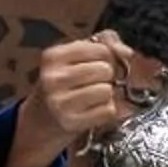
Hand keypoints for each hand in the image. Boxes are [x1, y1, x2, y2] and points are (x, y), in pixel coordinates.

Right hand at [4, 31, 152, 166]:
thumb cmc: (64, 84)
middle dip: (106, 77)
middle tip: (94, 83)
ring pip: (107, 90)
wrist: (40, 121)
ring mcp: (60, 102)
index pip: (100, 49)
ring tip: (92, 97)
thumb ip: (105, 43)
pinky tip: (92, 110)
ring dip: (106, 95)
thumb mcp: (75, 56)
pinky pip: (108, 110)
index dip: (107, 57)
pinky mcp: (71, 122)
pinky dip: (106, 111)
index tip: (96, 64)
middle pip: (105, 70)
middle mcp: (53, 78)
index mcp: (53, 56)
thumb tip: (127, 52)